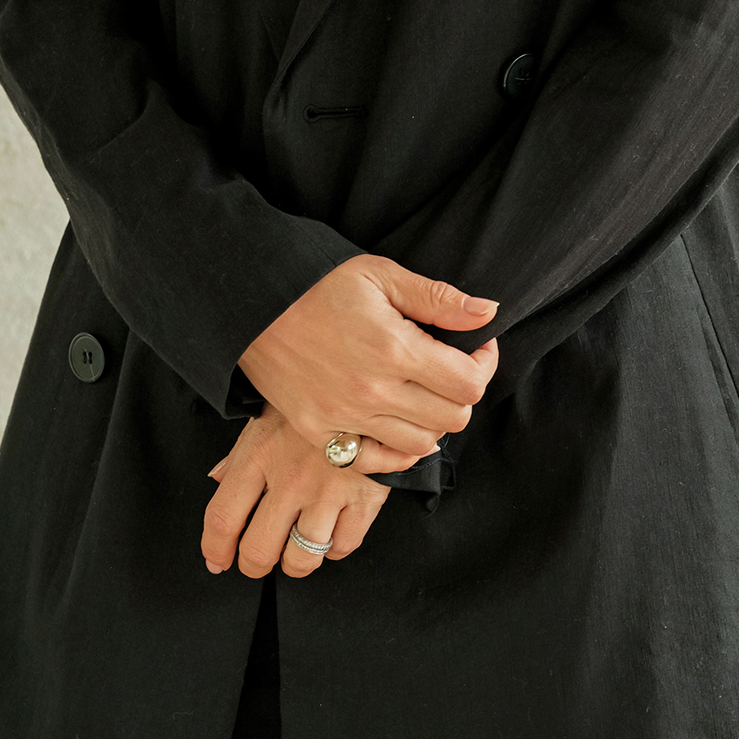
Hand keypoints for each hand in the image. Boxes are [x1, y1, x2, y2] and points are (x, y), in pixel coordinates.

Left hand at [202, 406, 391, 578]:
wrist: (370, 388)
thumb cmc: (314, 402)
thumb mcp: (267, 417)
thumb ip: (240, 453)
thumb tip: (217, 481)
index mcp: (260, 454)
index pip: (223, 518)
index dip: (214, 549)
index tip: (216, 560)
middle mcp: (291, 476)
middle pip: (259, 548)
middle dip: (253, 566)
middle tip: (257, 561)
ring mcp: (329, 490)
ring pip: (303, 558)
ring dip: (295, 563)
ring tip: (296, 549)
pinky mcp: (365, 498)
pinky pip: (343, 547)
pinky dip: (334, 548)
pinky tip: (331, 530)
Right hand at [238, 255, 498, 459]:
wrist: (250, 305)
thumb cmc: (317, 284)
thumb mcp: (381, 275)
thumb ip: (438, 298)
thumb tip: (488, 313)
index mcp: (394, 349)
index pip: (469, 383)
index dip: (483, 364)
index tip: (475, 347)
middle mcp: (372, 392)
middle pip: (452, 419)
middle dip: (462, 393)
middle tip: (450, 368)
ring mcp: (344, 418)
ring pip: (420, 444)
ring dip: (432, 421)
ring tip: (422, 392)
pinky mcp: (319, 432)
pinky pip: (374, 462)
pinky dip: (395, 450)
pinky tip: (396, 422)